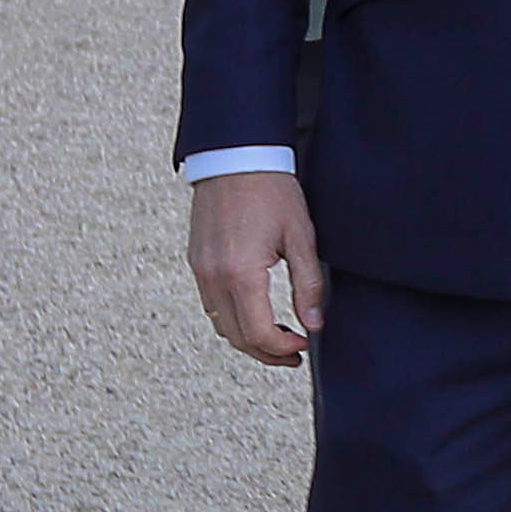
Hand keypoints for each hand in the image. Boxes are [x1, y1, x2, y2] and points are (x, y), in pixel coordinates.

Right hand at [191, 169, 324, 367]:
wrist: (236, 157)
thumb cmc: (272, 191)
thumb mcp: (301, 237)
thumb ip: (308, 285)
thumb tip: (314, 324)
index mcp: (241, 273)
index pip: (258, 333)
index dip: (282, 348)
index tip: (303, 346)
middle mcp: (213, 276)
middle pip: (236, 337)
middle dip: (266, 352)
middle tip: (293, 354)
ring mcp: (200, 269)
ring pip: (220, 324)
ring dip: (247, 338)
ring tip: (279, 337)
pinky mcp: (196, 261)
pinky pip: (210, 304)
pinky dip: (232, 319)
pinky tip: (256, 313)